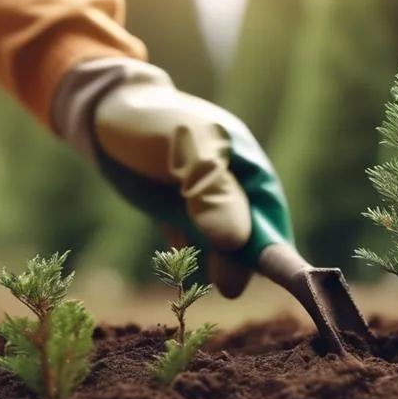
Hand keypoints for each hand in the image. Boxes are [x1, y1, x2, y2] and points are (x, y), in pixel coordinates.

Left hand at [54, 58, 294, 298]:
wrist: (105, 113)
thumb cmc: (152, 124)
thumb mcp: (186, 151)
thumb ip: (212, 194)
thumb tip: (235, 243)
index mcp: (247, 165)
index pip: (270, 218)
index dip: (280, 253)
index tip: (291, 285)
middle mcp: (232, 188)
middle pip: (247, 238)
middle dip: (240, 262)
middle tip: (228, 285)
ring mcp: (204, 202)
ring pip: (218, 246)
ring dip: (214, 263)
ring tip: (212, 278)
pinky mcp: (179, 213)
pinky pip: (191, 244)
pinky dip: (187, 257)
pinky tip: (179, 263)